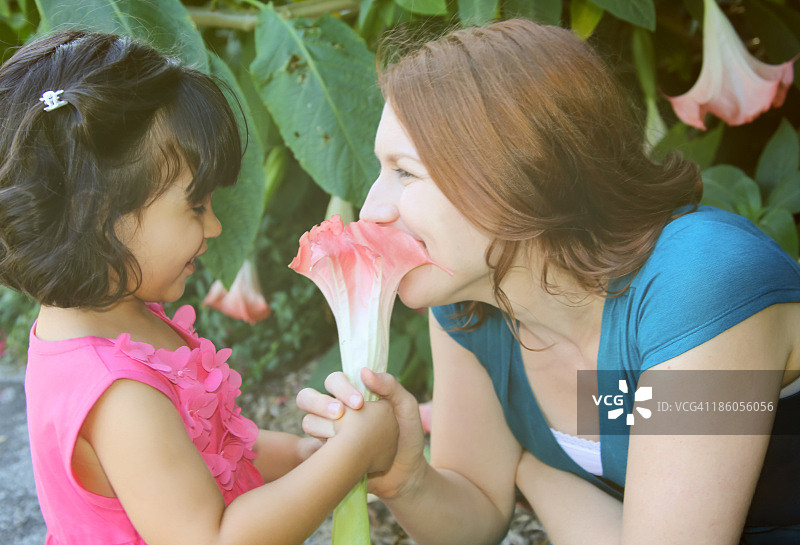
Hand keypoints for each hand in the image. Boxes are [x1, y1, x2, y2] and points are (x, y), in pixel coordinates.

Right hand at [297, 369, 426, 498]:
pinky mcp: (327, 456)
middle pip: (308, 397)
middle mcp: (336, 412)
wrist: (406, 473)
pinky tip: (338, 456)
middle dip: (320, 403)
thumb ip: (389, 385)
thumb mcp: (405, 407)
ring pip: (308, 422)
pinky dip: (321, 448)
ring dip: (320, 426)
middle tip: (340, 414)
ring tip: (339, 437)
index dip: (341, 387)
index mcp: (353, 396)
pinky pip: (311, 450)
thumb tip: (363, 371)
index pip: (334, 381)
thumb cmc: (406, 435)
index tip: (360, 403)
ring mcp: (329, 434)